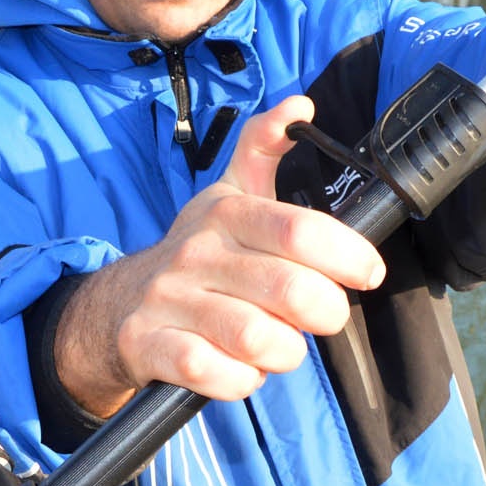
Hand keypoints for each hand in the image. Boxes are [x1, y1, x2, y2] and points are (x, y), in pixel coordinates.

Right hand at [53, 96, 386, 414]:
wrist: (118, 306)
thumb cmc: (199, 253)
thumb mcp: (229, 195)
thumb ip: (264, 147)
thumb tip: (300, 105)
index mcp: (225, 213)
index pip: (298, 229)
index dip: (346, 254)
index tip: (367, 272)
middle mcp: (195, 252)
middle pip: (287, 289)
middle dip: (325, 312)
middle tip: (326, 317)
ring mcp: (169, 299)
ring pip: (254, 336)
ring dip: (285, 351)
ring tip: (283, 346)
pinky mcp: (149, 345)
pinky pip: (213, 372)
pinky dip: (242, 380)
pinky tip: (244, 370)